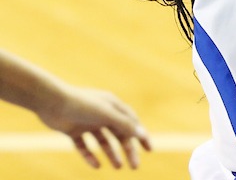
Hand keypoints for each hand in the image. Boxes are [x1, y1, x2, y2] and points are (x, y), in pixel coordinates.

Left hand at [36, 82, 150, 168]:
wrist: (52, 102)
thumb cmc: (82, 105)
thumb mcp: (106, 115)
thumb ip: (124, 125)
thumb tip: (142, 134)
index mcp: (112, 105)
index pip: (132, 122)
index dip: (141, 135)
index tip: (150, 150)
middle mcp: (102, 113)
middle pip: (119, 133)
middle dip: (128, 150)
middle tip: (134, 166)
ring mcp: (87, 122)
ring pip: (103, 141)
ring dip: (111, 154)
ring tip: (118, 167)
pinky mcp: (73, 130)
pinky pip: (84, 146)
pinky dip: (90, 156)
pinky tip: (97, 166)